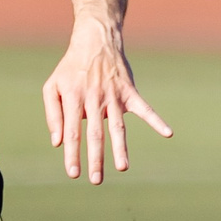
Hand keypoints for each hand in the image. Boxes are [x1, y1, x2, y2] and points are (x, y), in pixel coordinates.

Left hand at [41, 20, 171, 184]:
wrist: (95, 41)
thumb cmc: (70, 68)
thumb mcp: (52, 86)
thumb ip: (53, 114)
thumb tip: (58, 142)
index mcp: (73, 98)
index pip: (72, 132)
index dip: (72, 154)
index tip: (73, 174)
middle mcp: (94, 98)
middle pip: (95, 134)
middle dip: (95, 158)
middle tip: (96, 180)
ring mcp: (113, 95)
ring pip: (117, 126)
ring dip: (120, 147)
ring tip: (123, 167)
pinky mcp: (129, 91)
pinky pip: (144, 108)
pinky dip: (156, 120)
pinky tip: (167, 133)